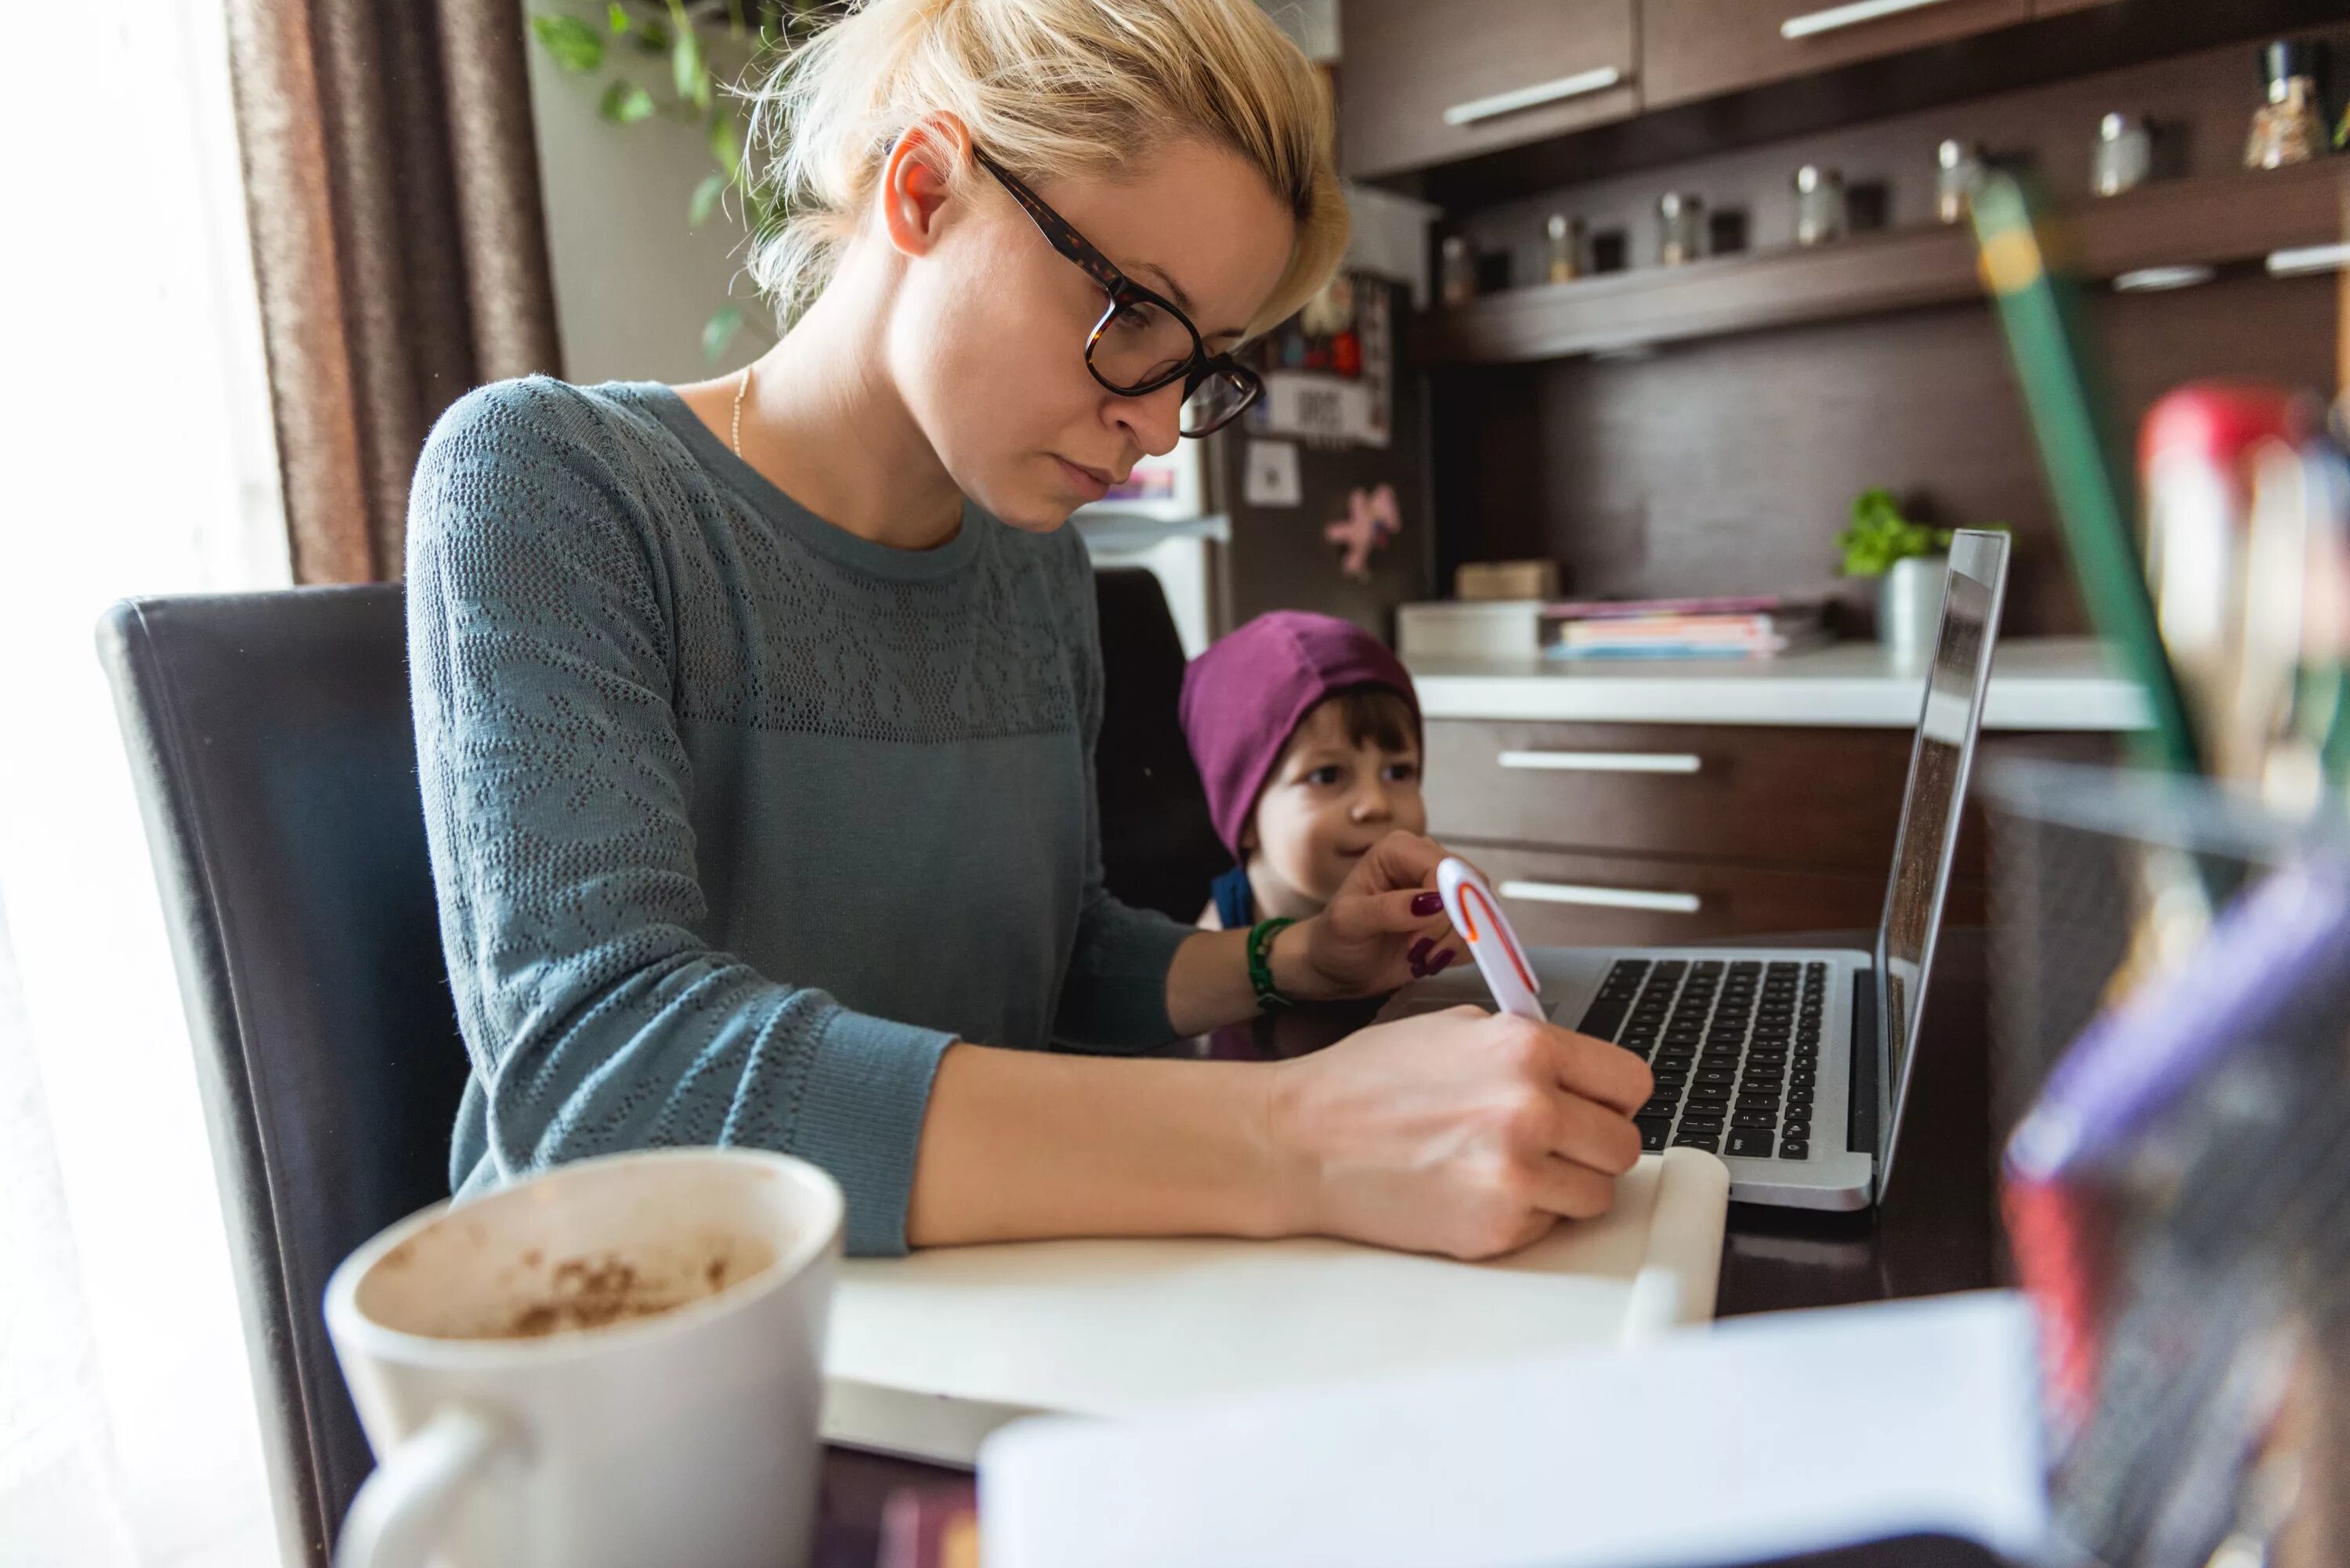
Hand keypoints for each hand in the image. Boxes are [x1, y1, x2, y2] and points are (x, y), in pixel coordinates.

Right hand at [1263, 1006, 1652, 1259]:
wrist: (1301, 1142)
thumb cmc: (1366, 1083)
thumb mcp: (1454, 1029)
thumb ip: (1528, 1047)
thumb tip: (1581, 1073)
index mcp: (1526, 1049)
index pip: (1631, 1082)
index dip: (1610, 1096)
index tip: (1591, 1104)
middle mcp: (1530, 1109)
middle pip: (1624, 1145)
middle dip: (1592, 1144)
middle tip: (1548, 1141)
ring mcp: (1516, 1175)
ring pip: (1598, 1194)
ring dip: (1565, 1185)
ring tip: (1509, 1167)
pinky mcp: (1497, 1228)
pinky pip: (1549, 1226)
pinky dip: (1524, 1214)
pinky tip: (1474, 1188)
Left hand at [1273, 831, 1465, 1002]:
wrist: (1338, 966)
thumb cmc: (1335, 939)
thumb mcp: (1349, 922)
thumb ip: (1388, 910)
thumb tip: (1433, 903)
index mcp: (1400, 849)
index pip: (1445, 869)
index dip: (1443, 907)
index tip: (1418, 941)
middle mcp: (1426, 861)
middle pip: (1469, 888)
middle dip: (1450, 928)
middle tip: (1418, 952)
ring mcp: (1443, 888)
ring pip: (1479, 911)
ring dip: (1454, 943)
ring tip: (1418, 958)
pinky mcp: (1453, 915)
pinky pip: (1478, 932)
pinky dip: (1457, 952)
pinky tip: (1428, 960)